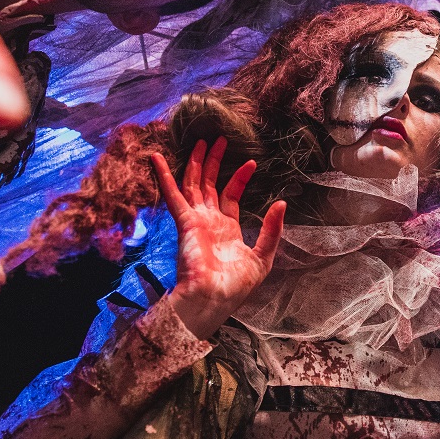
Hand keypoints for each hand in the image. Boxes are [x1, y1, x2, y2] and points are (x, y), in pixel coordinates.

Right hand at [151, 137, 285, 339]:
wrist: (214, 299)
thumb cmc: (236, 286)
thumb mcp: (263, 256)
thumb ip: (272, 230)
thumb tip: (282, 203)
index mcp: (227, 229)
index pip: (230, 196)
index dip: (240, 178)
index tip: (252, 162)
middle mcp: (209, 222)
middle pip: (209, 185)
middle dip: (213, 162)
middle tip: (218, 139)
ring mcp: (195, 220)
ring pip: (193, 184)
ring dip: (196, 162)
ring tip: (201, 140)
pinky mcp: (184, 223)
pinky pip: (173, 195)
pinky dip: (164, 175)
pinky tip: (157, 157)